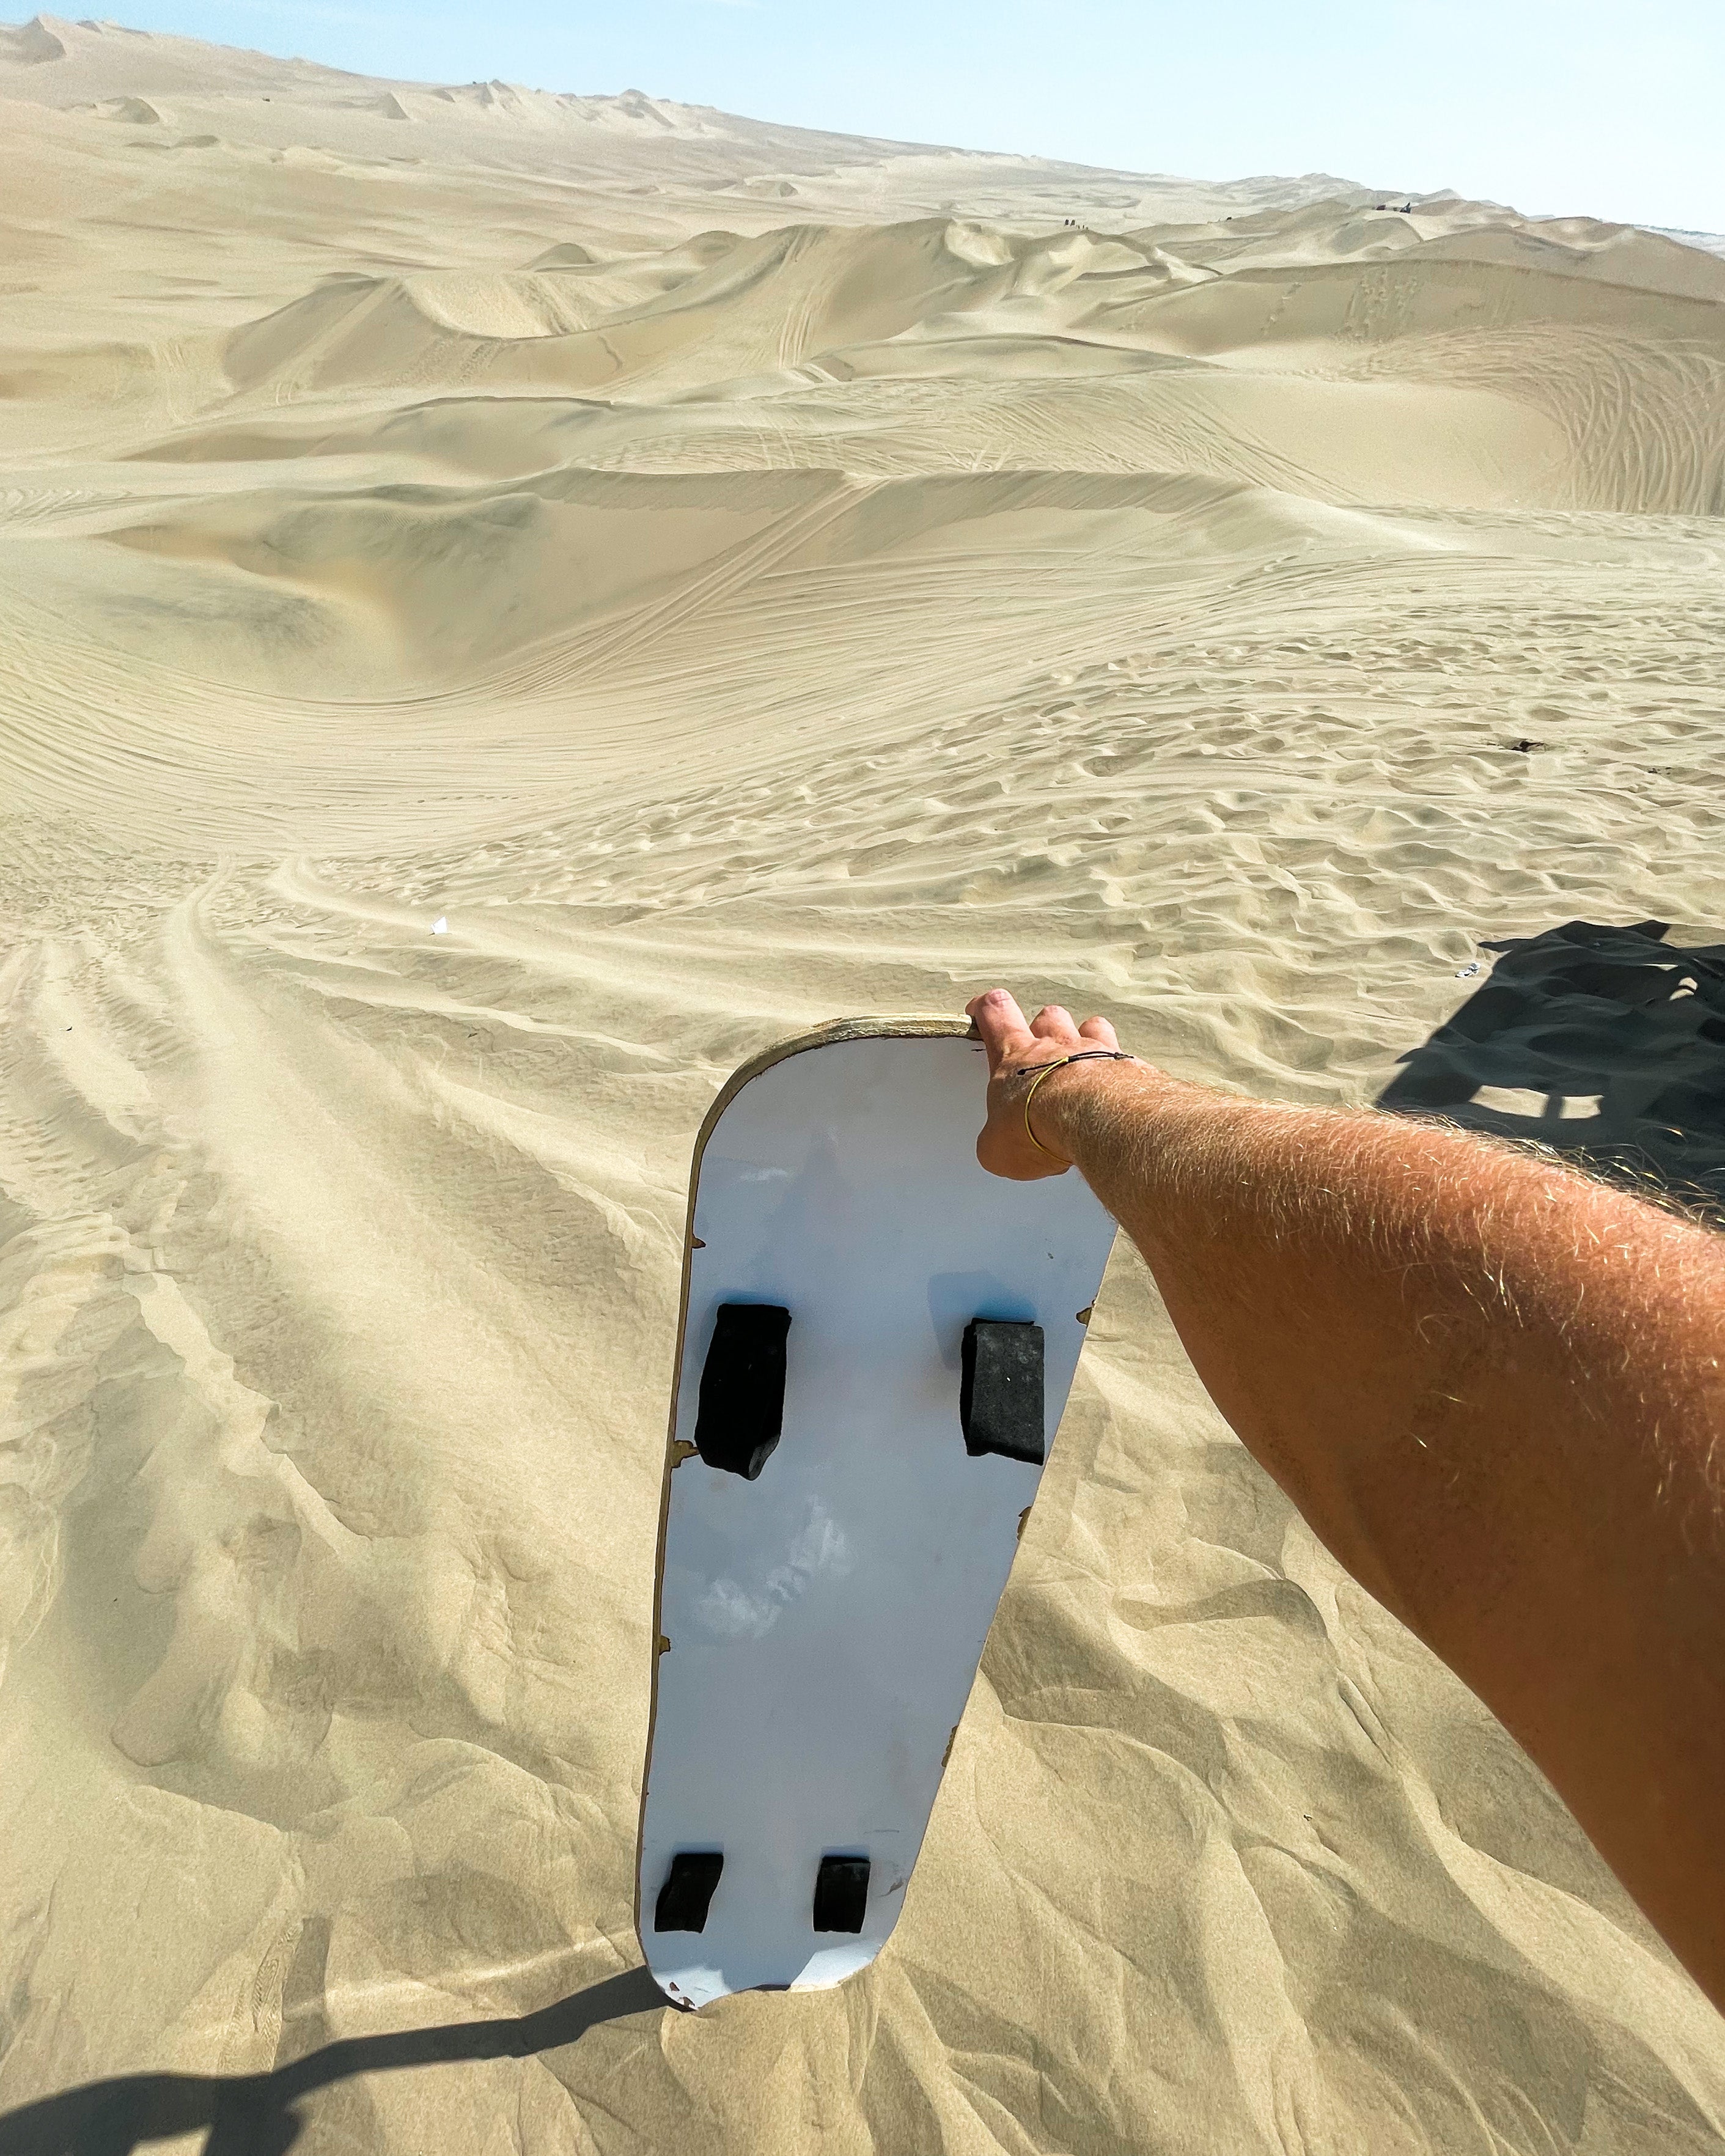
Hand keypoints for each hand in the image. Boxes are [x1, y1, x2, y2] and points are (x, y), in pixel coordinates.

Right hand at [965, 988, 1122, 1180]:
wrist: (1094, 1121)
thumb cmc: (1037, 1127)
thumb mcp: (997, 1147)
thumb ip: (996, 1139)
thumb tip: (998, 1145)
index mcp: (1015, 1055)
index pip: (995, 1013)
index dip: (987, 1010)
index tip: (983, 1011)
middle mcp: (1055, 1045)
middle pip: (1048, 1016)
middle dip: (1044, 1029)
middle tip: (1043, 1054)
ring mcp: (1095, 1051)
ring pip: (1090, 1026)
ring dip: (1085, 1041)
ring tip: (1084, 1067)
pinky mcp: (1127, 1067)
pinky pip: (1122, 1057)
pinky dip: (1118, 1070)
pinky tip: (1115, 1092)